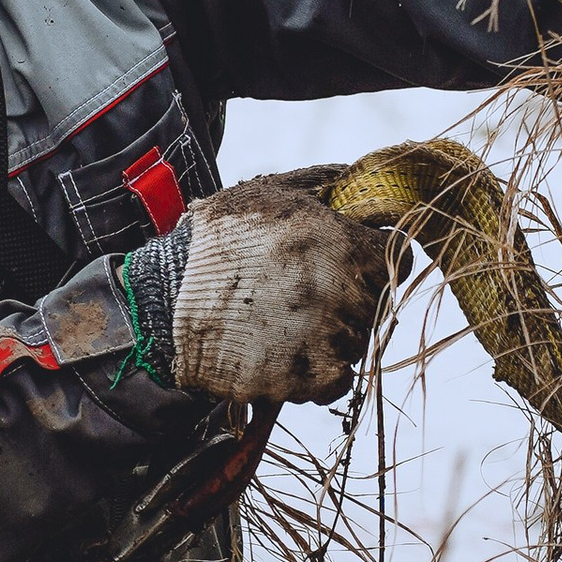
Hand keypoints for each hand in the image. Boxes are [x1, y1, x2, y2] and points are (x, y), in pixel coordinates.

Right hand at [170, 175, 391, 402]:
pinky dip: (319, 373)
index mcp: (347, 247)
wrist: (164, 299)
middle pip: (376, 303)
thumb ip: (326, 184)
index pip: (397, 258)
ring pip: (356, 343)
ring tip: (285, 321)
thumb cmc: (218, 240)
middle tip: (303, 291)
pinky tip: (288, 353)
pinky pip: (336, 384)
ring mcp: (326, 342)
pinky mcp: (303, 380)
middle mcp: (346, 297)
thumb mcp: (273, 192)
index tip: (348, 262)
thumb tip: (362, 178)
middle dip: (350, 297)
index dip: (373, 258)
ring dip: (332, 335)